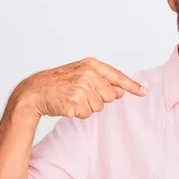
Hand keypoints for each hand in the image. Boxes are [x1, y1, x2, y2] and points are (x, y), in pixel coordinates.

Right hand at [13, 57, 147, 118]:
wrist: (34, 90)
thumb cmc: (58, 83)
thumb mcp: (81, 74)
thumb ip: (102, 81)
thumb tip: (120, 93)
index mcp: (91, 65)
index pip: (117, 76)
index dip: (132, 86)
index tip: (144, 92)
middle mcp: (89, 74)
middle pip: (111, 95)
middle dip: (100, 99)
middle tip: (81, 94)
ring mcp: (83, 88)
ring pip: (100, 106)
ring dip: (88, 106)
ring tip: (73, 98)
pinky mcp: (76, 102)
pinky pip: (88, 114)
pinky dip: (79, 113)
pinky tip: (68, 105)